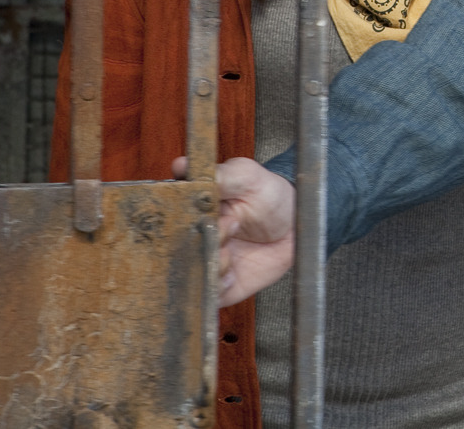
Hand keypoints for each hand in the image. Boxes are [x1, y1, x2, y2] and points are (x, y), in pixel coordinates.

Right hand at [178, 156, 298, 305]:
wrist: (295, 225)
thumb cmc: (268, 194)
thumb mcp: (246, 176)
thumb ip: (219, 175)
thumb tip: (181, 165)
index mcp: (189, 210)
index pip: (167, 219)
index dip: (187, 220)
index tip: (215, 214)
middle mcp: (190, 239)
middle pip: (174, 251)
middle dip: (200, 244)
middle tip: (229, 228)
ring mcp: (202, 263)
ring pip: (189, 276)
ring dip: (210, 266)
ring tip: (229, 253)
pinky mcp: (217, 287)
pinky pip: (207, 297)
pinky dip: (218, 287)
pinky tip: (233, 274)